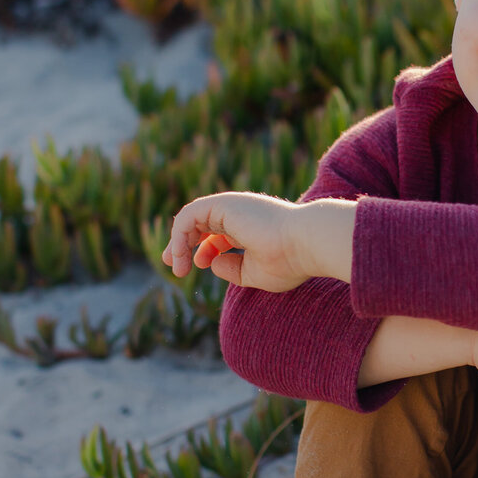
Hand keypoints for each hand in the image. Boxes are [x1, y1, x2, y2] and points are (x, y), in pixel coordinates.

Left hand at [162, 191, 315, 291]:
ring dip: (178, 242)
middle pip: (201, 222)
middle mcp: (240, 213)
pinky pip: (189, 215)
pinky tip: (180, 255)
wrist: (305, 244)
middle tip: (171, 263)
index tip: (193, 267)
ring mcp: (232, 207)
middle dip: (182, 242)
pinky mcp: (223, 204)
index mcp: (250, 227)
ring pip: (193, 218)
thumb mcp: (254, 273)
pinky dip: (179, 235)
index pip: (218, 233)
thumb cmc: (289, 261)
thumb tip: (210, 263)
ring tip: (174, 265)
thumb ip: (232, 269)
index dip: (203, 249)